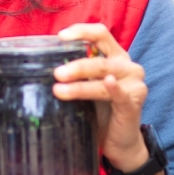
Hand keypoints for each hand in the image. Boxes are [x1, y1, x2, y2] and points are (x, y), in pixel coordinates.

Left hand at [52, 23, 166, 174]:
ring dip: (80, 82)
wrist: (119, 143)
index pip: (100, 33)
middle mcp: (127, 66)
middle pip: (100, 57)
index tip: (60, 37)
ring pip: (105, 75)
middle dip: (76, 64)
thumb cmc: (100, 111)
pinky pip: (121, 93)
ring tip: (59, 90)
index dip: (81, 31)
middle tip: (56, 73)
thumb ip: (74, 73)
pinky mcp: (134, 103)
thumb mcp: (86, 87)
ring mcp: (134, 84)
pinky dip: (113, 87)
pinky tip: (107, 83)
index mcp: (115, 56)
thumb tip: (40, 64)